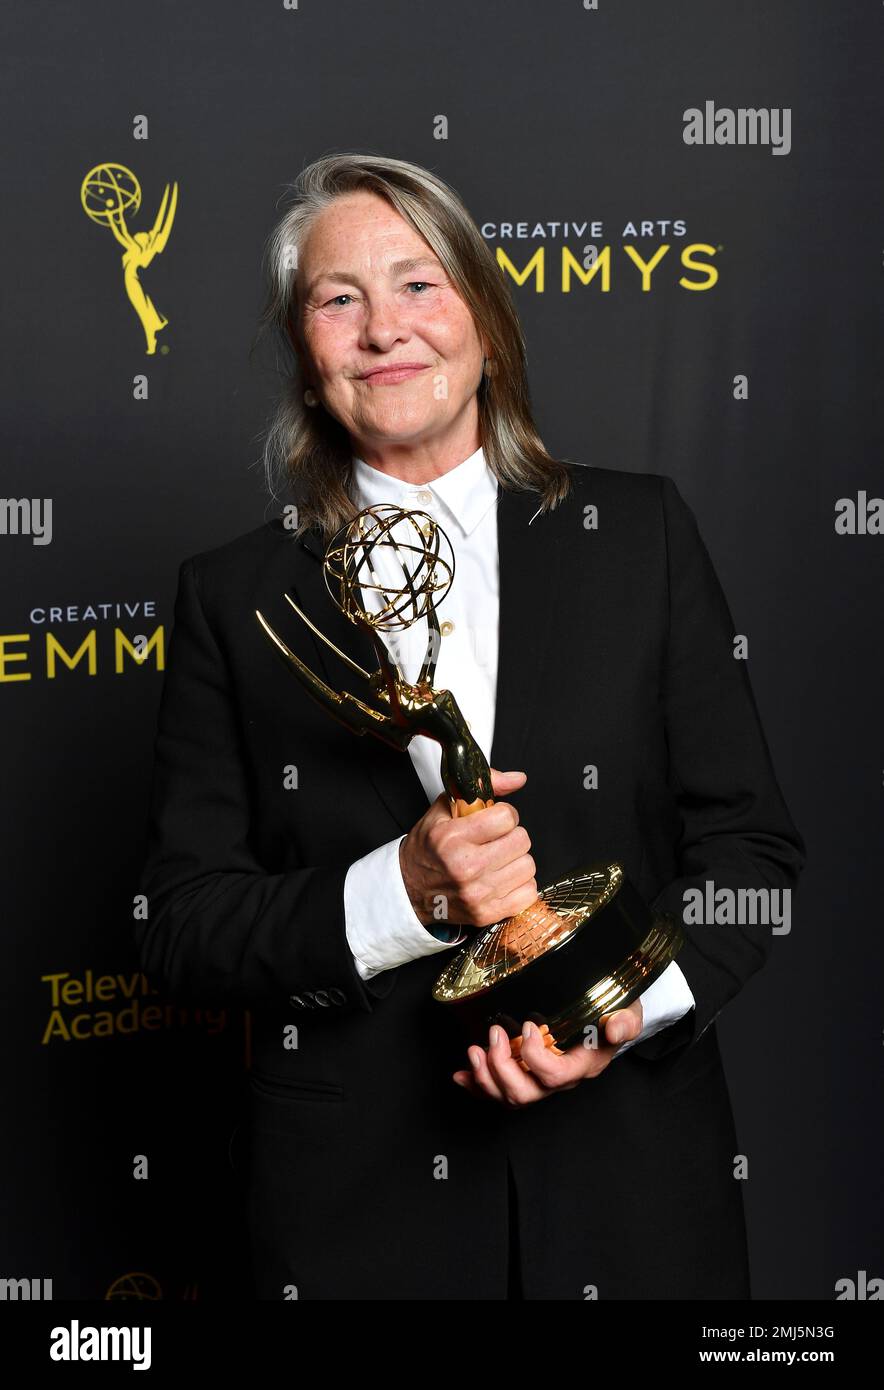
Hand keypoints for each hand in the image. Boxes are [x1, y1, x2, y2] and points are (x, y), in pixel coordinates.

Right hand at [399, 768, 537, 928]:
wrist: (409, 889)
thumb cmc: (427, 849)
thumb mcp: (443, 810)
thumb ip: (481, 787)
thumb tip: (517, 779)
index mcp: (453, 839)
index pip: (507, 818)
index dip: (504, 815)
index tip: (495, 820)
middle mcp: (467, 867)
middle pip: (522, 841)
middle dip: (512, 836)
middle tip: (496, 840)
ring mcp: (478, 893)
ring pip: (528, 866)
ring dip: (516, 860)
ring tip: (498, 860)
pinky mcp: (487, 913)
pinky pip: (528, 892)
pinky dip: (520, 884)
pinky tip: (502, 879)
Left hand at [452, 1000, 643, 1107]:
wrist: (610, 1019)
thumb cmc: (616, 1014)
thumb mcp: (628, 1012)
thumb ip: (625, 1021)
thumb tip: (615, 1029)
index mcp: (583, 1066)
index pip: (555, 1076)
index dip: (535, 1057)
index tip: (528, 1026)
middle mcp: (560, 1080)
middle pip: (526, 1093)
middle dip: (502, 1068)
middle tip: (494, 1035)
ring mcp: (541, 1081)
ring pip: (509, 1097)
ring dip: (486, 1078)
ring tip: (474, 1051)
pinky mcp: (527, 1075)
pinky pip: (499, 1090)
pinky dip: (477, 1084)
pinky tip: (463, 1075)